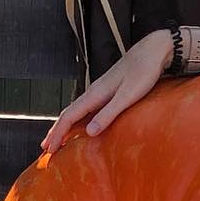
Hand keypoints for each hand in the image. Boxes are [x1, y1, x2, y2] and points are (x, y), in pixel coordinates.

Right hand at [41, 31, 172, 154]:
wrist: (153, 50)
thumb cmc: (143, 72)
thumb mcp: (127, 96)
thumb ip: (108, 114)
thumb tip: (89, 132)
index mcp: (95, 94)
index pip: (69, 117)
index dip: (58, 134)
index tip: (50, 150)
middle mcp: (93, 92)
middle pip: (68, 114)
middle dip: (56, 132)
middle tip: (46, 149)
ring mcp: (99, 91)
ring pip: (75, 110)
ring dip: (64, 126)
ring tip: (57, 139)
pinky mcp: (107, 91)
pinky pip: (85, 108)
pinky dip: (77, 119)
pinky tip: (80, 125)